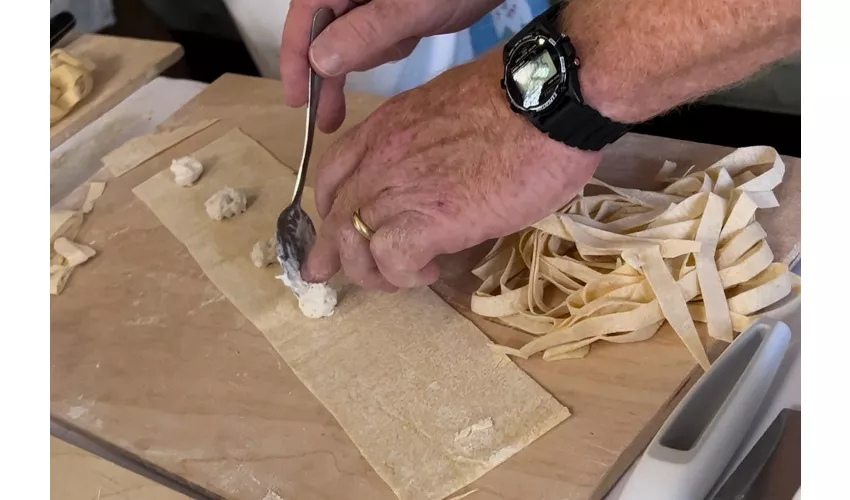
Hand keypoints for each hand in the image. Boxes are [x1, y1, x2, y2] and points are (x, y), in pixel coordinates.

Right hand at [280, 0, 502, 132]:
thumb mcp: (411, 8)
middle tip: (329, 119)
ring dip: (372, 51)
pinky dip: (391, 42)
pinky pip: (377, 32)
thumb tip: (318, 61)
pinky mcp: (394, 2)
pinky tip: (412, 35)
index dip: (296, 60)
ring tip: (407, 38)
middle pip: (323, 30)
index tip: (298, 101)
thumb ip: (364, 33)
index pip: (303, 17)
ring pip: (351, 35)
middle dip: (331, 72)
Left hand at [302, 52, 601, 289]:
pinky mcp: (427, 221)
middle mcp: (381, 157)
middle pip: (335, 214)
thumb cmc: (518, 99)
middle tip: (335, 275)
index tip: (338, 226)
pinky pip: (390, 261)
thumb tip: (438, 171)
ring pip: (352, 245)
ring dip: (371, 271)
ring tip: (401, 276)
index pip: (333, 172)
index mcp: (386, 127)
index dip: (331, 206)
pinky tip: (428, 272)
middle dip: (332, 252)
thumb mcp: (451, 110)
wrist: (548, 100)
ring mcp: (399, 189)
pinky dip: (403, 275)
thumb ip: (427, 142)